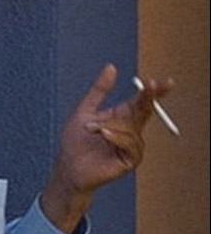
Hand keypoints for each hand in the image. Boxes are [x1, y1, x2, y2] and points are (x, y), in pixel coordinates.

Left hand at [41, 64, 173, 233]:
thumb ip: (100, 89)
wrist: (68, 166)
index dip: (154, 92)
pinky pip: (131, 144)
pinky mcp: (129, 160)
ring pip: (132, 127)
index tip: (166, 82)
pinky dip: (116, 137)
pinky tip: (104, 136)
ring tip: (91, 129)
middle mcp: (129, 130)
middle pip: (145, 110)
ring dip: (110, 125)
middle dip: (149, 97)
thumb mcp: (86, 109)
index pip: (141, 102)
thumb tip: (111, 67)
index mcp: (121, 117)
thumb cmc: (76, 141)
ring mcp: (131, 146)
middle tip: (151, 84)